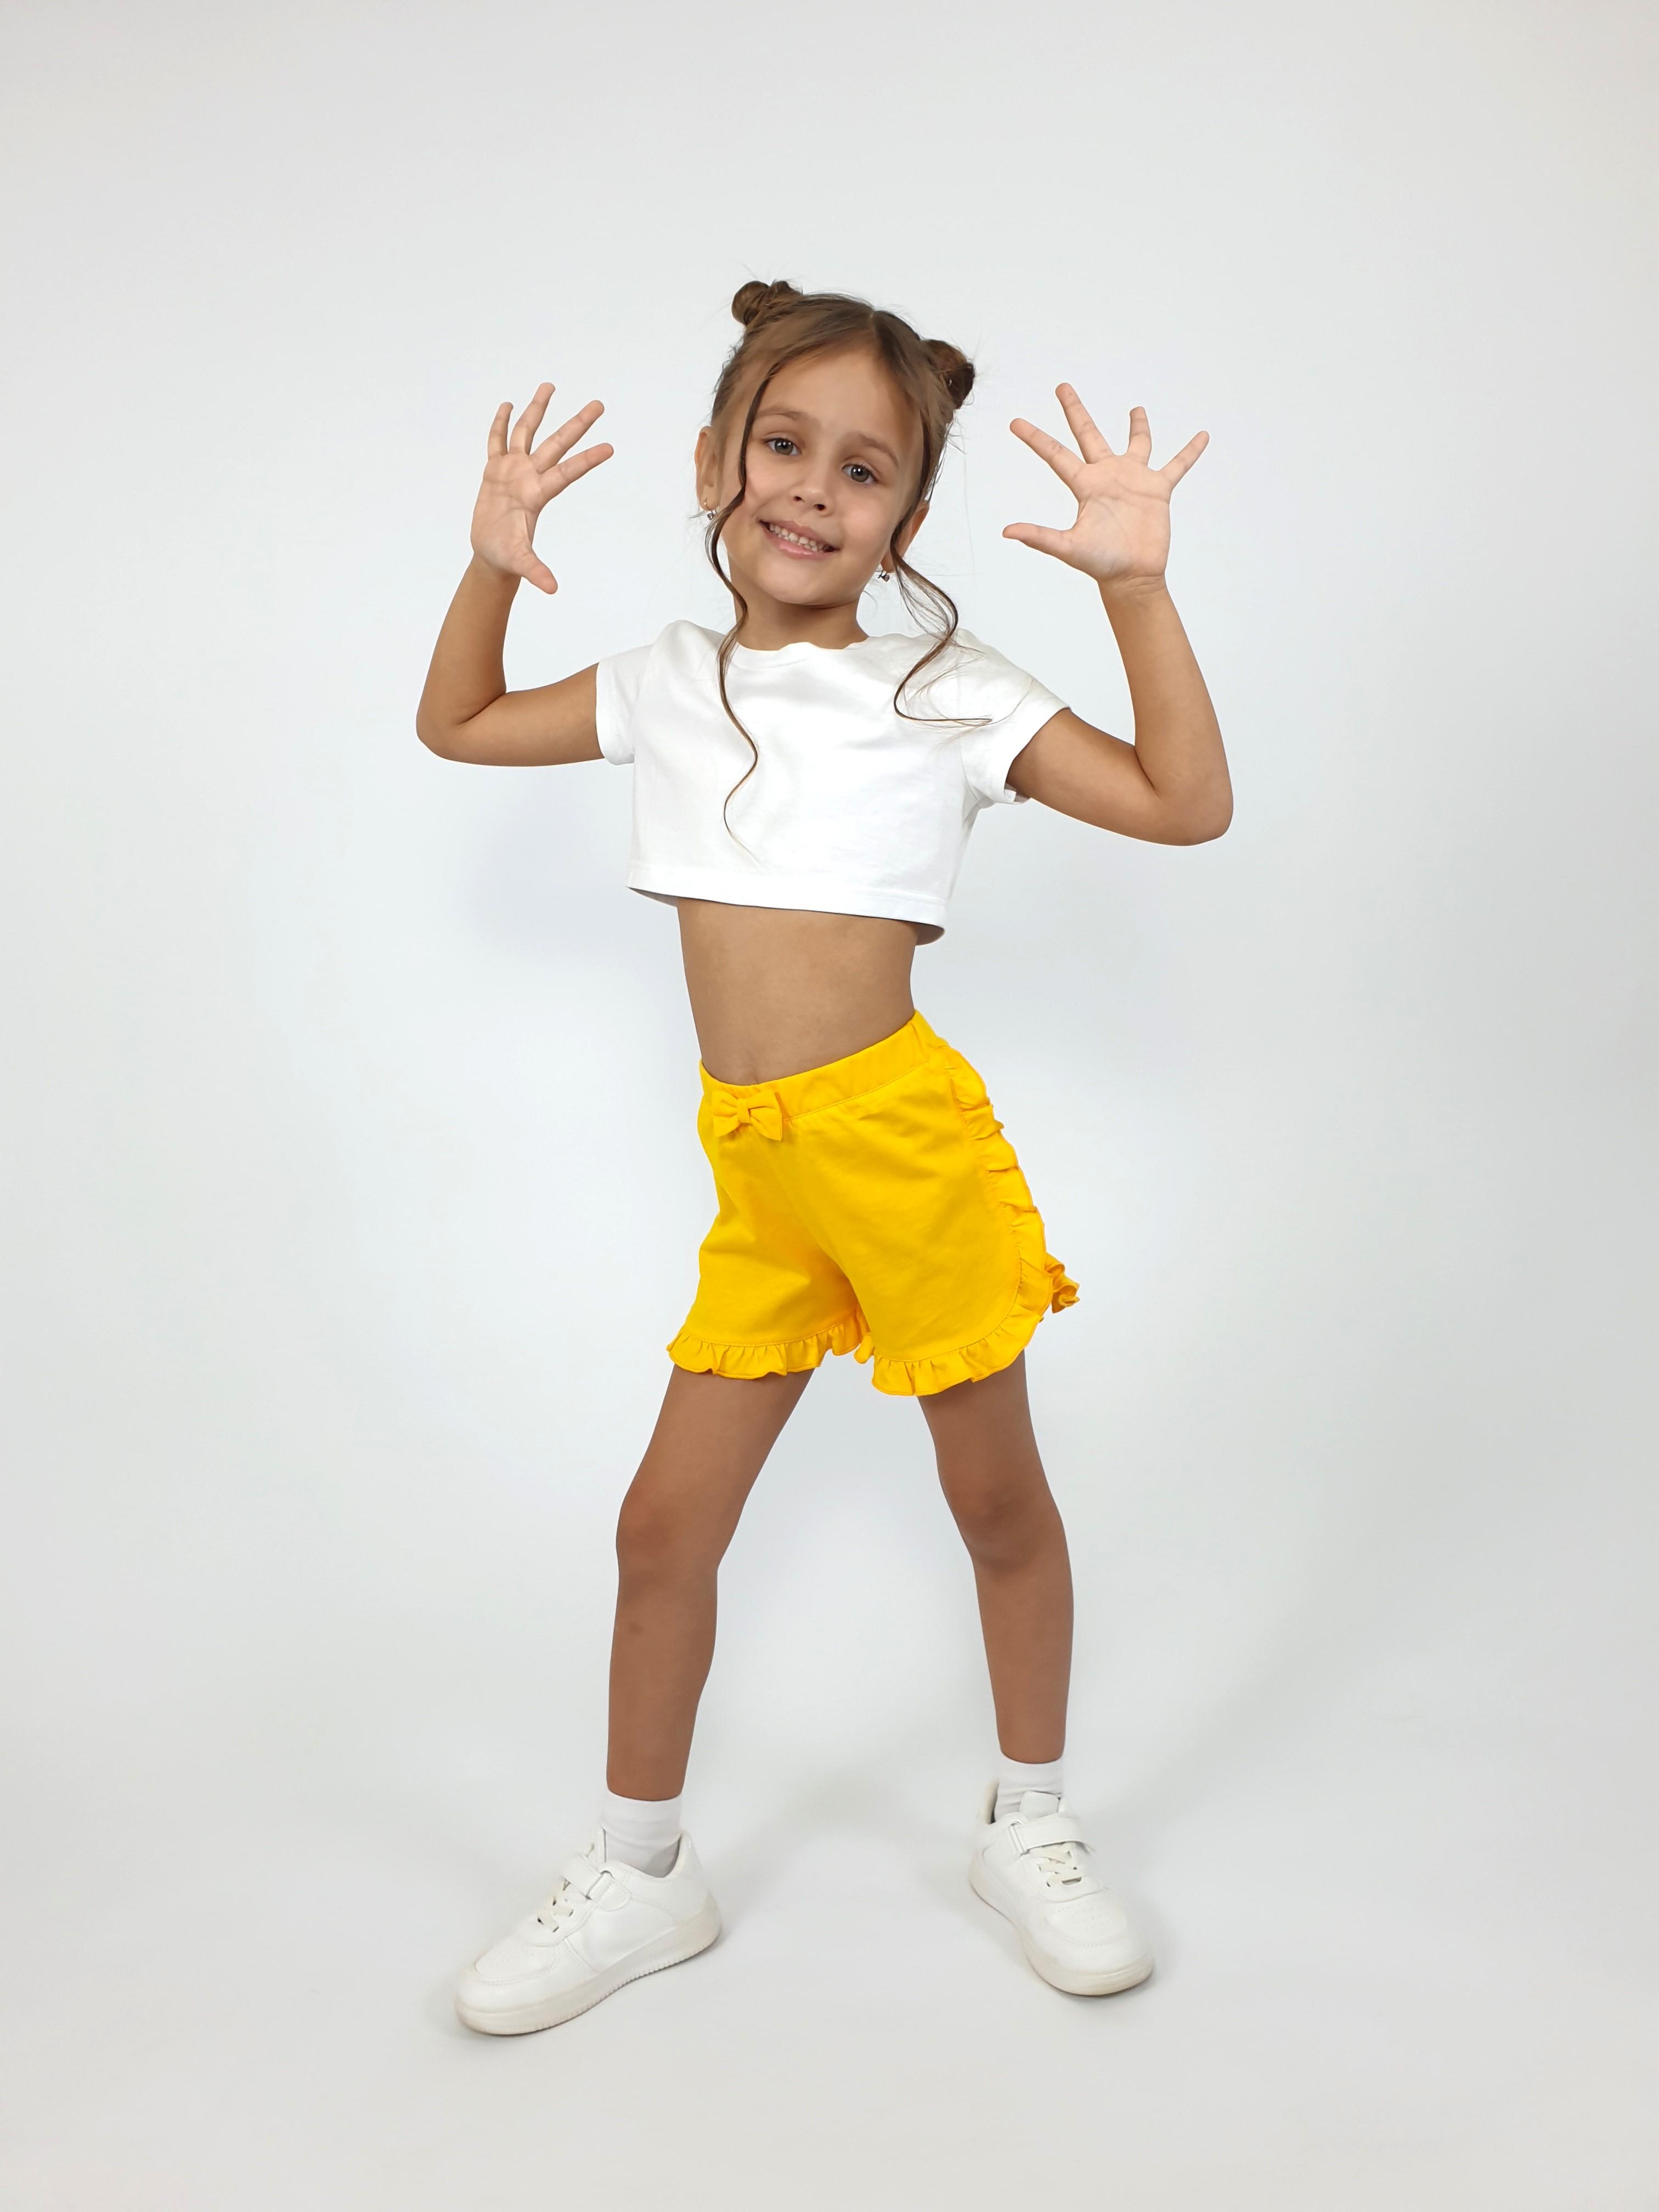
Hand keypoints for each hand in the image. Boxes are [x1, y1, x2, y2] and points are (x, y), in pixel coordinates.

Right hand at [470, 383, 612, 593]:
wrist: (491, 555)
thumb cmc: (507, 557)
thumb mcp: (521, 562)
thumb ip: (536, 571)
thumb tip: (552, 588)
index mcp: (538, 494)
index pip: (568, 472)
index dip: (587, 460)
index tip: (610, 447)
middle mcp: (530, 477)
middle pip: (556, 444)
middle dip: (577, 424)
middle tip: (599, 404)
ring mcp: (512, 471)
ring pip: (527, 432)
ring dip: (537, 410)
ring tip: (550, 386)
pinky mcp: (494, 471)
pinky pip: (497, 442)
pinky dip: (500, 425)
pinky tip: (507, 406)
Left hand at [1004, 386, 1206, 591]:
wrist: (1133, 576)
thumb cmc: (1101, 563)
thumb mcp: (1068, 548)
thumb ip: (1039, 537)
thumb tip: (1007, 532)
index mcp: (1085, 485)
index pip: (1055, 454)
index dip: (1035, 438)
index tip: (1014, 422)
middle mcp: (1107, 476)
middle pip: (1088, 434)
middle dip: (1075, 410)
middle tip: (1062, 386)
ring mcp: (1134, 480)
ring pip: (1136, 444)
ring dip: (1138, 426)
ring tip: (1136, 408)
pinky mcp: (1158, 490)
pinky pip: (1177, 465)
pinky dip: (1190, 452)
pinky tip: (1202, 436)